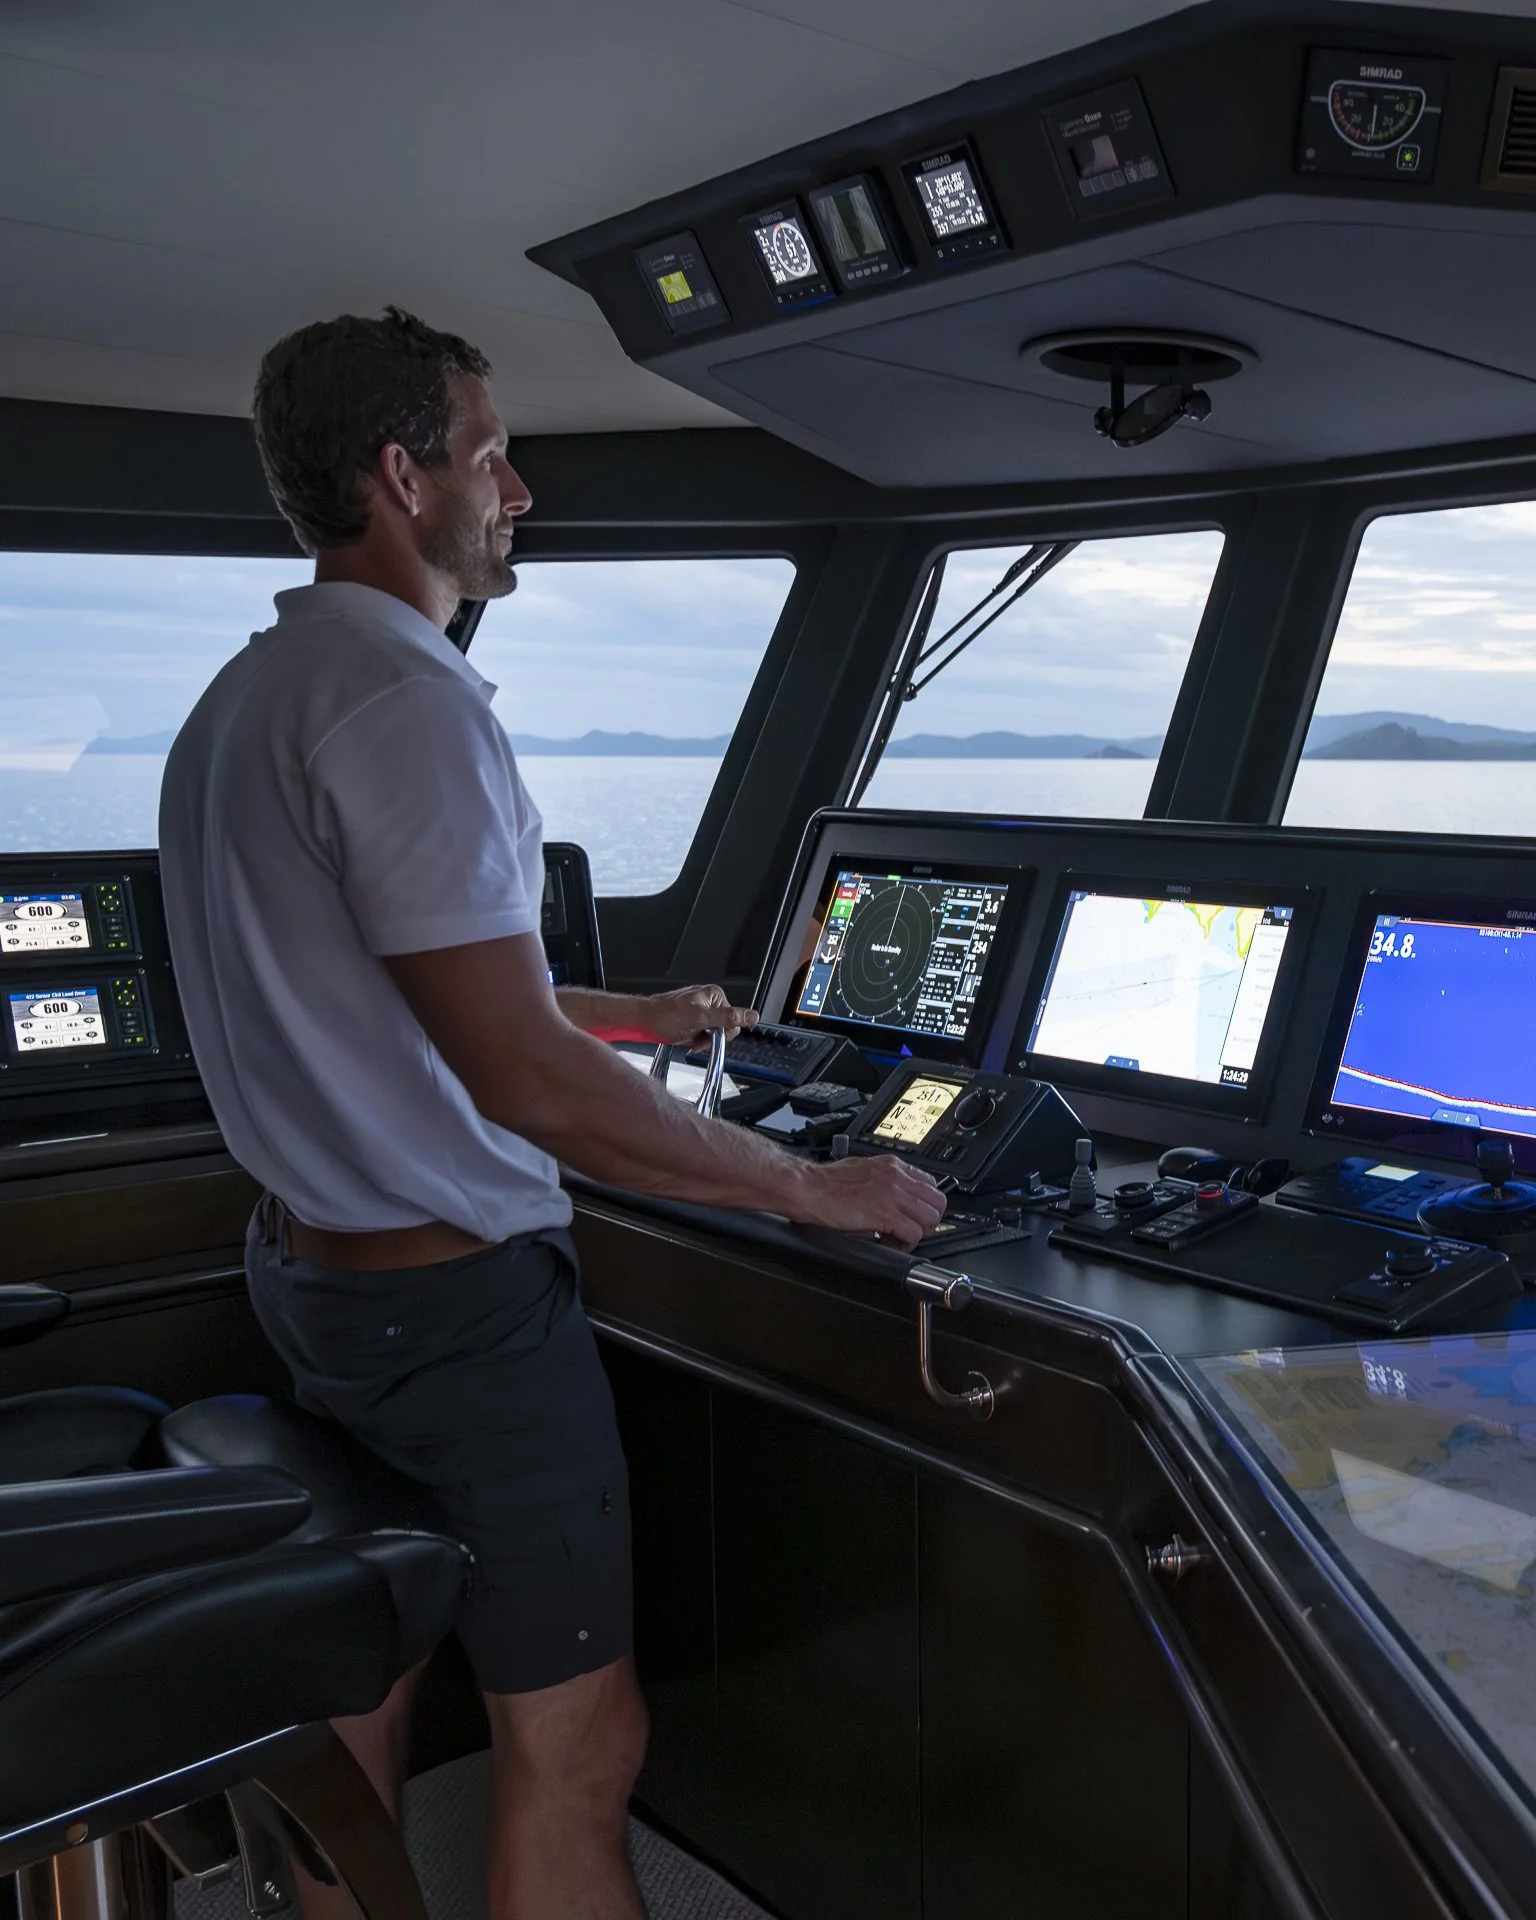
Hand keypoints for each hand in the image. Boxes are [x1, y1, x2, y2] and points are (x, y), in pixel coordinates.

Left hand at [642, 985, 758, 1047]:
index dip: (721, 1032)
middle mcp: (708, 1001)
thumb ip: (728, 1017)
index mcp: (714, 995)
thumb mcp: (701, 1018)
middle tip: (696, 1036)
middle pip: (723, 1027)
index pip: (733, 1020)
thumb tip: (752, 1016)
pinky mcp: (691, 1020)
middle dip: (710, 1037)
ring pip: (712, 1033)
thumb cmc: (666, 1017)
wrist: (643, 1021)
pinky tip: (684, 1038)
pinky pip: (701, 1035)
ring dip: (701, 1040)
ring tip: (687, 1036)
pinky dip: (694, 1040)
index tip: (708, 1033)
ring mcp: (699, 1011)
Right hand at [794, 1155, 946, 1251]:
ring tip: (901, 1236)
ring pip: (930, 1218)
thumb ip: (884, 1178)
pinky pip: (913, 1234)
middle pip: (937, 1202)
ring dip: (918, 1232)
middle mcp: (897, 1177)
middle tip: (912, 1228)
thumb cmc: (827, 1181)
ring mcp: (893, 1195)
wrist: (809, 1188)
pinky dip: (906, 1244)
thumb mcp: (863, 1169)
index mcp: (893, 1166)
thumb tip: (893, 1194)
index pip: (930, 1184)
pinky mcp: (884, 1214)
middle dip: (927, 1220)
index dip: (925, 1203)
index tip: (916, 1213)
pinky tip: (891, 1242)